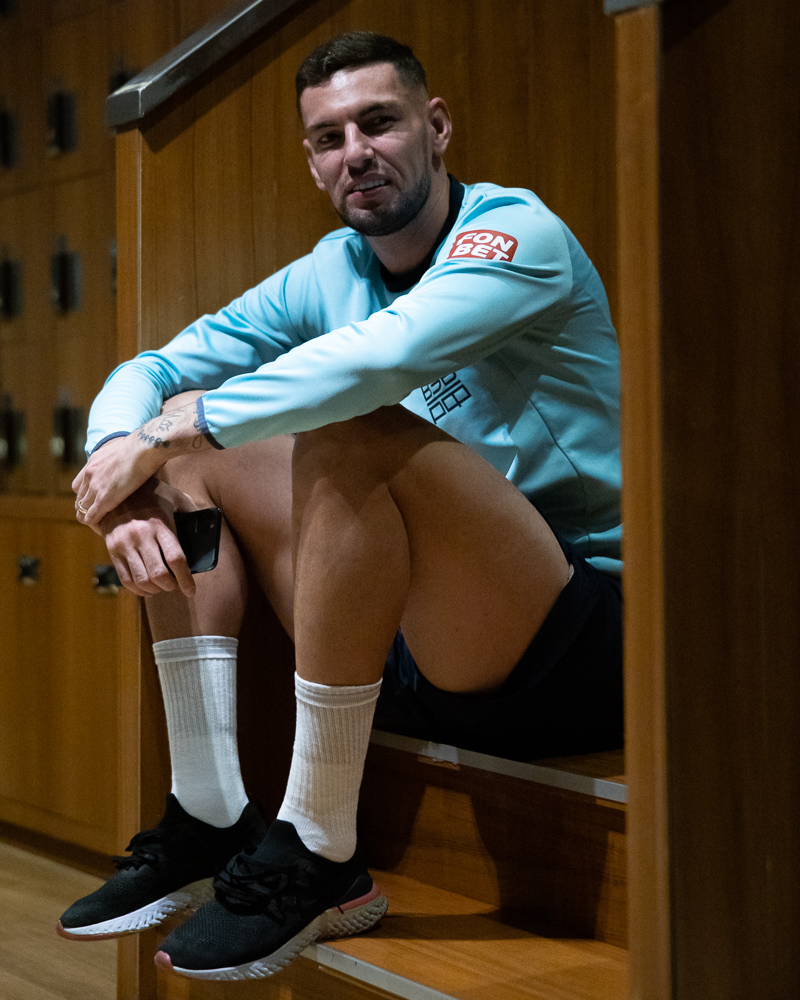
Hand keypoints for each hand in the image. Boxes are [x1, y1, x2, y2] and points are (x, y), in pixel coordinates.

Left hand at [73, 402, 210, 524]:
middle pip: (79, 498)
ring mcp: (95, 486)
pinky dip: (95, 525)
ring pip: (82, 509)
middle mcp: (90, 473)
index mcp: (94, 461)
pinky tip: (105, 529)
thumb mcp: (127, 450)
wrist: (146, 447)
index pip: (79, 484)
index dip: (87, 495)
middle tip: (101, 517)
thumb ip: (123, 460)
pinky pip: (90, 517)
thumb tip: (137, 462)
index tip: (99, 502)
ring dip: (90, 518)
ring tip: (102, 526)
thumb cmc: (146, 447)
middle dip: (87, 509)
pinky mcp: (104, 498)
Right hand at [99, 479, 197, 597]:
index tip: (191, 590)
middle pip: (158, 574)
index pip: (175, 558)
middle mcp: (140, 536)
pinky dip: (138, 590)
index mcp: (159, 524)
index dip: (185, 578)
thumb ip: (191, 511)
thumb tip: (209, 528)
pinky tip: (148, 589)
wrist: (115, 491)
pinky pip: (125, 579)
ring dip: (156, 590)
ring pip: (141, 580)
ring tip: (163, 587)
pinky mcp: (112, 550)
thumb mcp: (175, 497)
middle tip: (177, 586)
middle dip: (171, 586)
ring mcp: (124, 544)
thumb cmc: (152, 496)